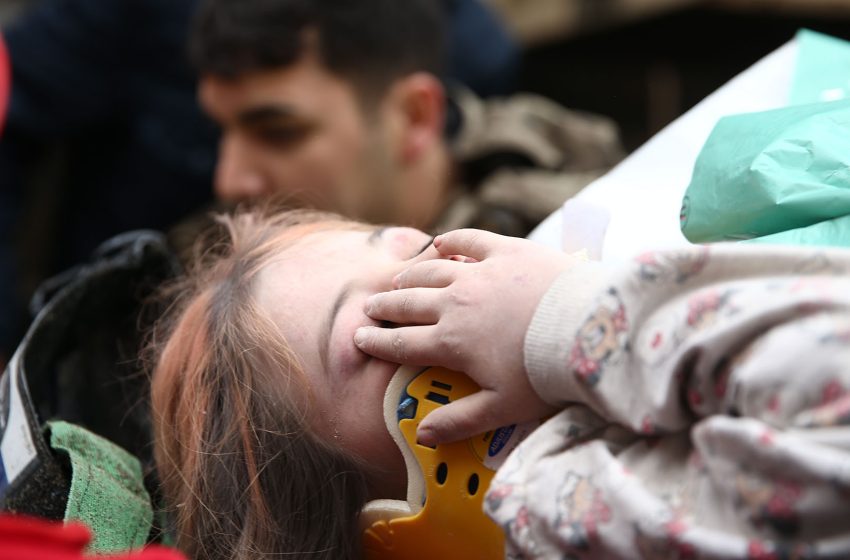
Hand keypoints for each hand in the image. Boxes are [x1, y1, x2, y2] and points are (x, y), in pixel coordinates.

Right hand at [354, 229, 575, 445]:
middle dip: (385, 307)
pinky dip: (452, 241)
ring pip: (432, 271)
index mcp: (450, 343)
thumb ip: (459, 421)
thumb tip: (423, 436)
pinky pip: (471, 241)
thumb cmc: (544, 374)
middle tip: (370, 307)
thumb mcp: (501, 408)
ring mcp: (480, 273)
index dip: (377, 342)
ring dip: (410, 276)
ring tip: (398, 279)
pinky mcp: (507, 251)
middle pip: (408, 303)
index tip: (359, 337)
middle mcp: (455, 304)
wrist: (585, 329)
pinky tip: (440, 242)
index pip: (402, 343)